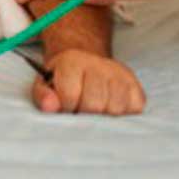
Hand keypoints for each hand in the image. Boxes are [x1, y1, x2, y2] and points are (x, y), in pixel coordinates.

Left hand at [29, 50, 145, 114]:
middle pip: (95, 105)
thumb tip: (51, 107)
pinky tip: (110, 107)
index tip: (66, 105)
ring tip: (95, 108)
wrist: (85, 63)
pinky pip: (134, 109)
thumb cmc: (63, 80)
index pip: (70, 96)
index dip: (66, 107)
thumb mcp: (45, 84)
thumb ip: (43, 95)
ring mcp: (120, 74)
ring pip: (115, 109)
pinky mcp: (135, 85)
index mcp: (73, 62)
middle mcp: (99, 64)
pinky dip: (123, 114)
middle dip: (85, 113)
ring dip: (104, 116)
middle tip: (81, 108)